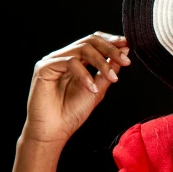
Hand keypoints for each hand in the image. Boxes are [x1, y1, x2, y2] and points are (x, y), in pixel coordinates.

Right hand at [22, 31, 130, 145]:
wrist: (55, 131)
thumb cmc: (72, 112)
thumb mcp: (98, 89)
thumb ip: (109, 70)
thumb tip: (124, 50)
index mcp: (75, 60)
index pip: (94, 42)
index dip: (111, 41)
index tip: (128, 45)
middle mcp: (63, 57)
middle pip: (89, 40)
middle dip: (110, 49)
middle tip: (125, 60)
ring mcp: (53, 61)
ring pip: (82, 49)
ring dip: (101, 62)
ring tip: (111, 78)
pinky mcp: (44, 68)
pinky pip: (70, 62)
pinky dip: (85, 75)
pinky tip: (92, 88)